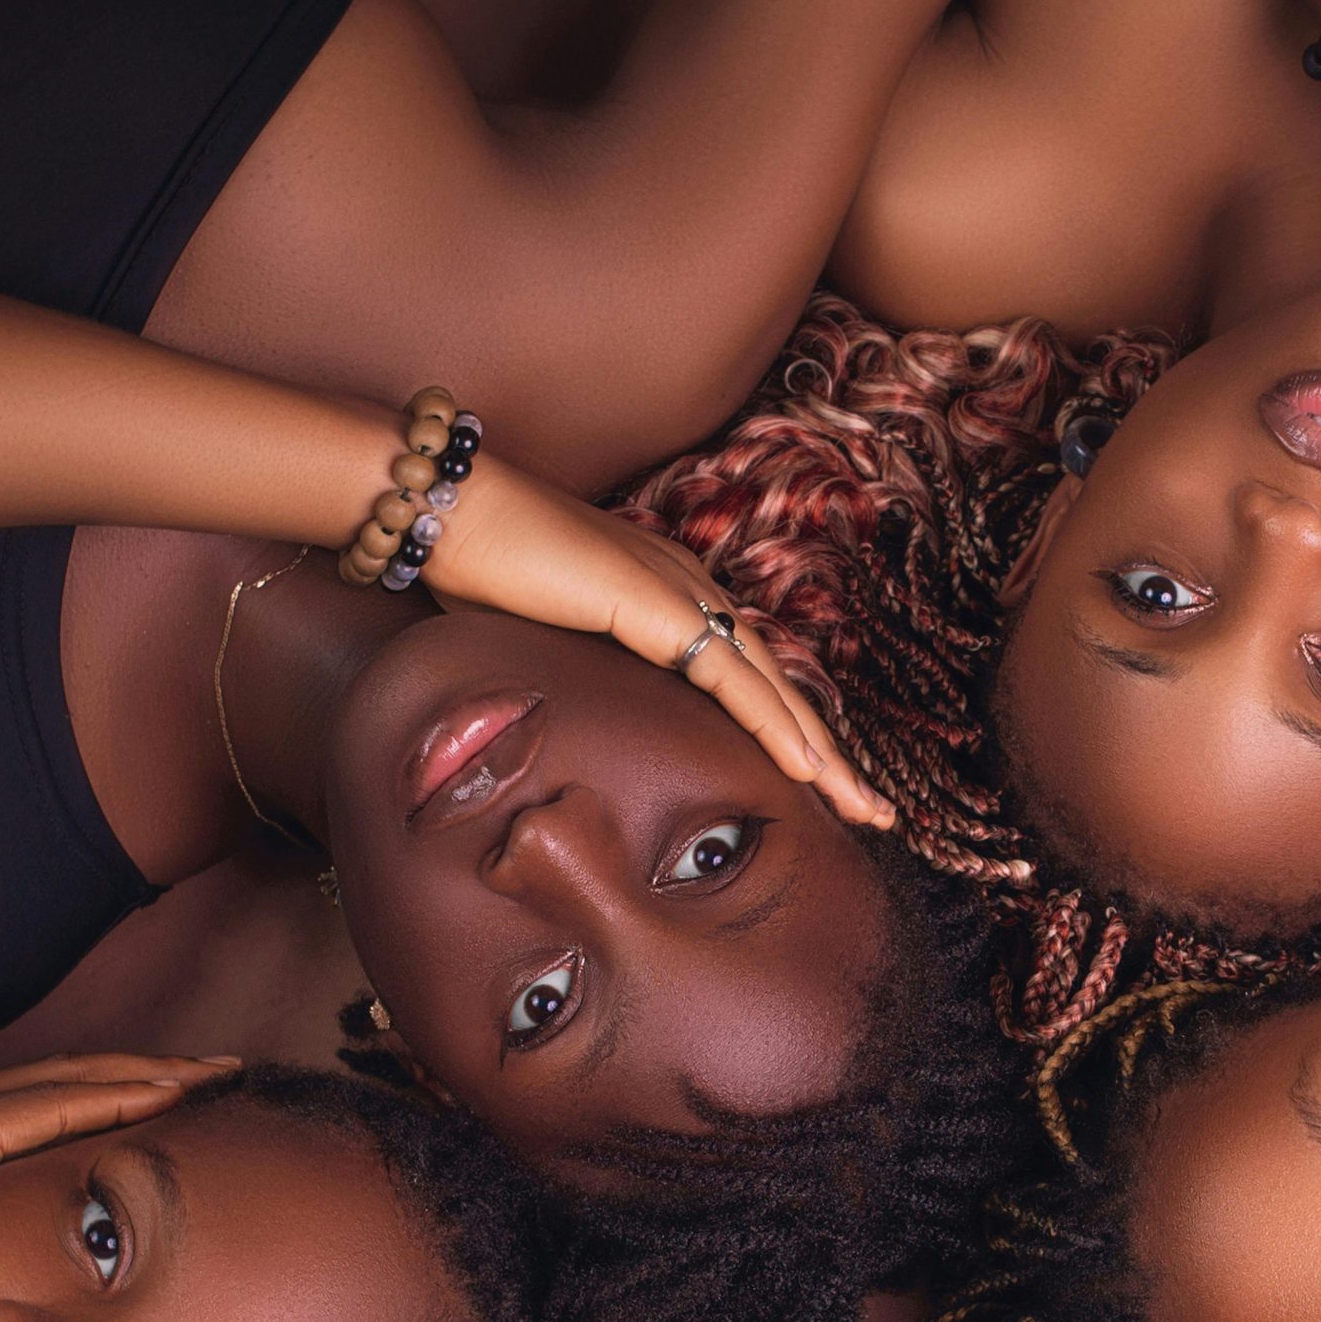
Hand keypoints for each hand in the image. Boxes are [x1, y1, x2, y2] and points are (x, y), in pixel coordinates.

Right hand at [0, 1054, 228, 1321]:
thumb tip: (0, 1298)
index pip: (47, 1104)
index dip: (121, 1093)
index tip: (189, 1100)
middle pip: (70, 1078)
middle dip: (152, 1070)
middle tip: (226, 1070)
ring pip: (66, 1081)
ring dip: (147, 1074)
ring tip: (215, 1073)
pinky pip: (38, 1111)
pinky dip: (105, 1097)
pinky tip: (160, 1097)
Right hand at [428, 465, 893, 831]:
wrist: (445, 508)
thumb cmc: (480, 572)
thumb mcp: (548, 645)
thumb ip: (583, 683)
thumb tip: (578, 741)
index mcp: (671, 602)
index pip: (747, 682)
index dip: (790, 737)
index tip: (823, 792)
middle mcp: (690, 593)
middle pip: (776, 687)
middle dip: (829, 755)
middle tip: (875, 813)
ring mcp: (678, 593)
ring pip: (769, 687)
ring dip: (821, 751)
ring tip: (862, 806)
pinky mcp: (656, 602)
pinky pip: (729, 676)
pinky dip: (772, 723)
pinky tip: (807, 767)